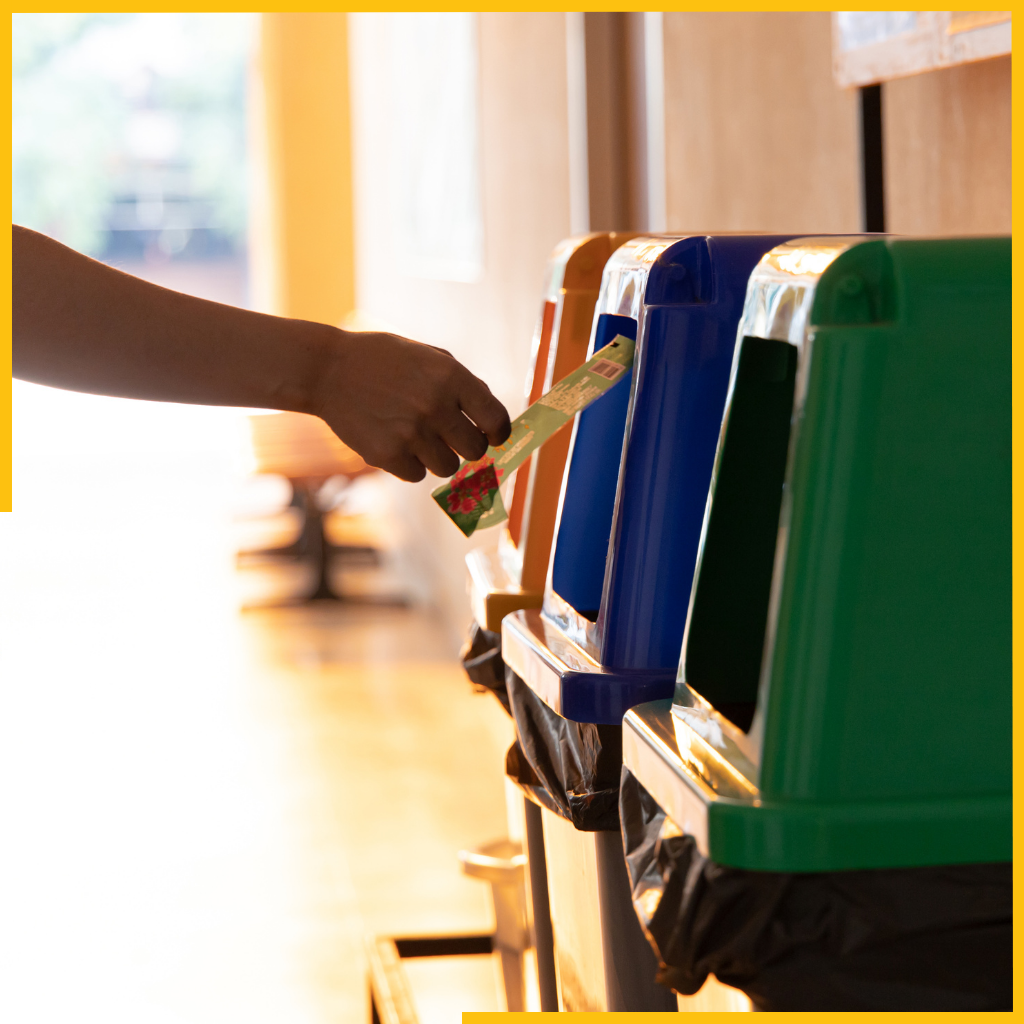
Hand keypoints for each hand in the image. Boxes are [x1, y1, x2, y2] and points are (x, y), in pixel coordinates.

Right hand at [313, 330, 511, 481]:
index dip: (499, 433)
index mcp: (450, 377)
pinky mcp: (387, 455)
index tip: (494, 437)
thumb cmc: (382, 361)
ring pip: (447, 467)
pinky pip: (417, 475)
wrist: (327, 371)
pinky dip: (410, 465)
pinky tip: (394, 442)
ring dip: (437, 457)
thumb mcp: (427, 356)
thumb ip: (462, 383)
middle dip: (467, 446)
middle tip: (451, 438)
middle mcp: (435, 406)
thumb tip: (493, 420)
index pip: (495, 419)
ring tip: (416, 436)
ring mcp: (411, 433)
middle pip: (475, 450)